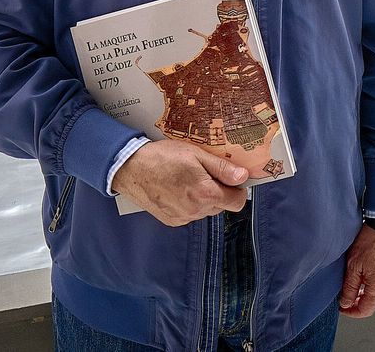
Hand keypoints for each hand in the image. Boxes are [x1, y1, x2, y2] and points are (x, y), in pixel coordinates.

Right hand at [111, 139, 247, 226]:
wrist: (130, 168)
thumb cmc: (162, 158)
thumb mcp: (196, 155)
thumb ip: (222, 169)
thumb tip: (243, 177)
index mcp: (204, 194)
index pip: (237, 202)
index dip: (237, 188)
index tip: (232, 177)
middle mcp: (195, 211)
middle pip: (222, 205)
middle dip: (219, 190)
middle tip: (205, 172)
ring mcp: (182, 218)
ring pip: (206, 210)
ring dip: (204, 197)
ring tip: (189, 179)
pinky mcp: (171, 220)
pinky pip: (191, 214)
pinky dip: (190, 203)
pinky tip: (179, 188)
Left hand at [337, 225, 374, 317]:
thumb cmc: (371, 240)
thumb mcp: (353, 265)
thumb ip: (349, 287)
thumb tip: (345, 302)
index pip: (366, 310)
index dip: (352, 312)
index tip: (343, 308)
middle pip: (374, 304)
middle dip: (359, 305)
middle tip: (346, 299)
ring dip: (366, 295)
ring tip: (354, 287)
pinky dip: (373, 286)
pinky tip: (365, 277)